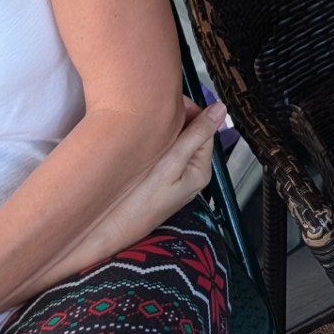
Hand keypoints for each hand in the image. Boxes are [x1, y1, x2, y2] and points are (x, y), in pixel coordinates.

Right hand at [62, 101, 224, 277]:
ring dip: (166, 129)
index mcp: (200, 170)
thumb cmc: (141, 200)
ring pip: (177, 143)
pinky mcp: (160, 181)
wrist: (111, 232)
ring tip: (148, 119)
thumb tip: (222, 108)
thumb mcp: (170, 165)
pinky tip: (144, 137)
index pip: (204, 129)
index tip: (170, 100)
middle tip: (155, 108)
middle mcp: (192, 173)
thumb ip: (195, 136)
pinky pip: (166, 153)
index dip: (191, 111)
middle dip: (178, 119)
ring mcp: (176, 178)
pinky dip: (158, 142)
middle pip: (191, 135)